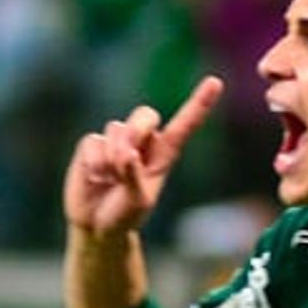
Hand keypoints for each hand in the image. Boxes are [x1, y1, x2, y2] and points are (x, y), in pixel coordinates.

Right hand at [63, 78, 223, 236]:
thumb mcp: (138, 201)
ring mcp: (116, 140)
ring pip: (117, 130)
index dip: (199, 103)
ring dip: (113, 159)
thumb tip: (126, 153)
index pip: (184, 125)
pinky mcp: (92, 144)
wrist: (97, 224)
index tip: (215, 82)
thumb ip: (135, 177)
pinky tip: (95, 178)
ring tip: (111, 180)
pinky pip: (94, 142)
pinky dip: (95, 164)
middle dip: (137, 131)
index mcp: (165, 153)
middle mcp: (143, 141)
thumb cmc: (126, 214)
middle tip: (127, 158)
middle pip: (146, 114)